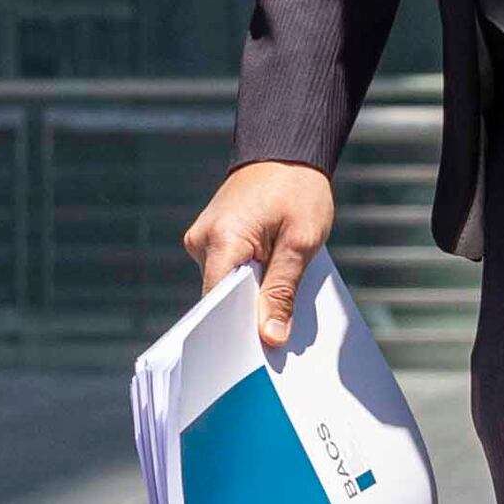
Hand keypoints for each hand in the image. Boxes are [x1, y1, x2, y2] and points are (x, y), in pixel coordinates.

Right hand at [183, 162, 336, 352]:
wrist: (286, 151)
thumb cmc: (297, 190)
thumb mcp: (301, 243)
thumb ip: (282, 292)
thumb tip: (270, 337)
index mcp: (222, 240)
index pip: (216, 302)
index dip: (236, 329)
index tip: (256, 352)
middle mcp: (202, 240)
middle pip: (220, 297)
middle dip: (250, 312)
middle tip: (280, 327)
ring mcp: (203, 239)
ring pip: (225, 285)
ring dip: (251, 293)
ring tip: (280, 289)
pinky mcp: (211, 238)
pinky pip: (227, 270)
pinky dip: (249, 278)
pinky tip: (271, 274)